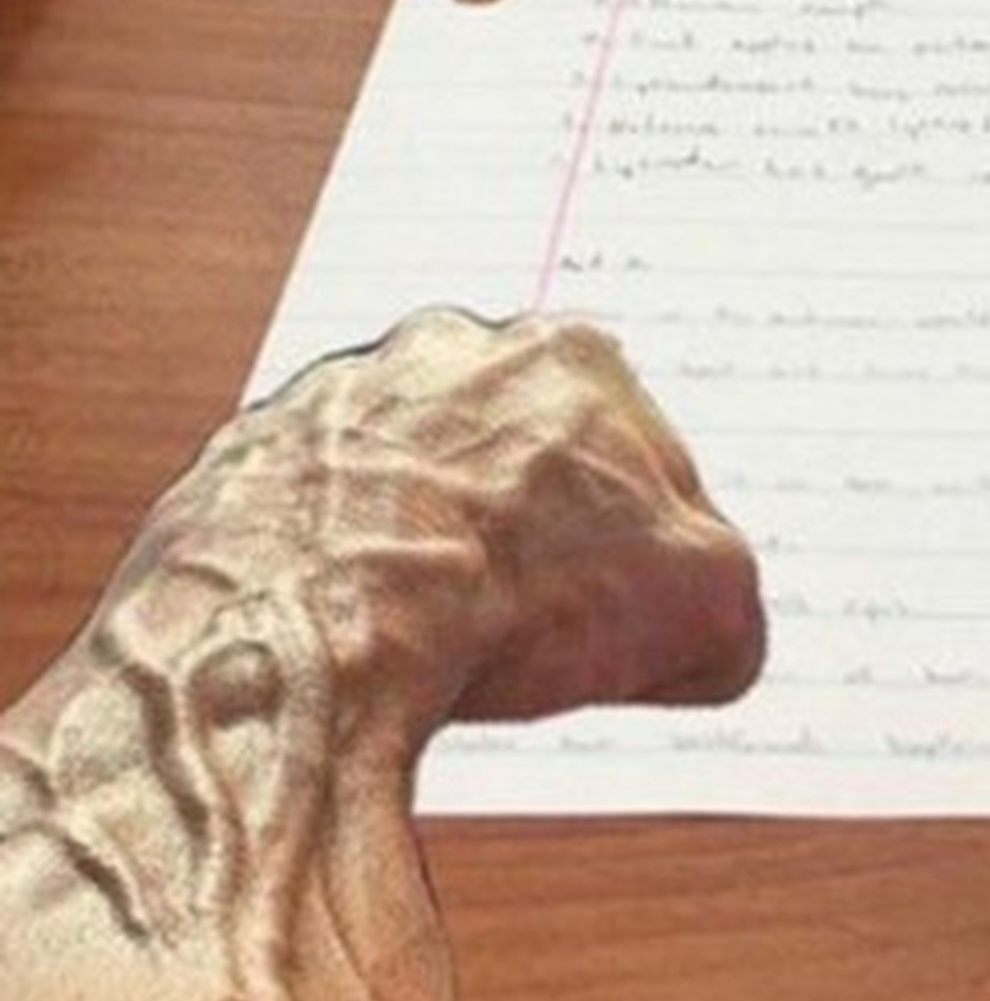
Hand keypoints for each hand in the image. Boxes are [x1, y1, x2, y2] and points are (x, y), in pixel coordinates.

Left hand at [0, 309, 763, 1000]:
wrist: (313, 636)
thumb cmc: (514, 602)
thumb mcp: (708, 613)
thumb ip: (730, 605)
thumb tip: (710, 637)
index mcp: (571, 357)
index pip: (641, 459)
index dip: (650, 553)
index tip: (634, 614)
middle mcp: (447, 354)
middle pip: (523, 461)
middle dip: (536, 537)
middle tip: (542, 630)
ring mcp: (337, 402)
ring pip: (416, 487)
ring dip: (438, 552)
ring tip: (445, 646)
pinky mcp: (248, 468)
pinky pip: (322, 527)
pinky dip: (346, 578)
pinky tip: (365, 643)